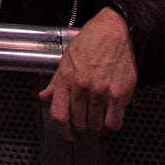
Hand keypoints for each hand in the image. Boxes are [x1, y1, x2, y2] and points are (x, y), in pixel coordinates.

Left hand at [41, 7, 136, 137]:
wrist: (119, 31)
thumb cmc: (94, 40)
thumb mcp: (68, 56)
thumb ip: (56, 81)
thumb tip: (44, 97)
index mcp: (66, 77)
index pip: (58, 114)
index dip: (62, 129)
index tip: (66, 133)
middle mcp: (82, 87)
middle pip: (78, 122)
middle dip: (82, 123)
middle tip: (87, 116)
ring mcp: (100, 92)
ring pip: (96, 124)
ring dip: (97, 122)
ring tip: (100, 110)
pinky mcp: (119, 95)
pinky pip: (114, 123)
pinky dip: (113, 122)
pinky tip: (112, 112)